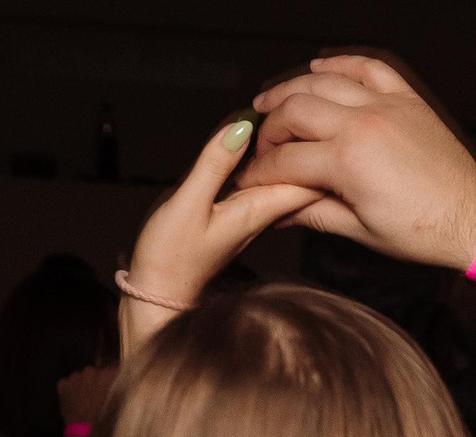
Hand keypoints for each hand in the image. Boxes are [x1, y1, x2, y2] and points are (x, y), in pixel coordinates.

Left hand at [57, 362, 117, 429]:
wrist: (86, 431)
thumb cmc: (108, 420)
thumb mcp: (121, 403)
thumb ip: (120, 390)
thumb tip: (120, 386)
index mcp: (110, 374)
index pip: (112, 371)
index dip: (111, 380)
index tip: (111, 388)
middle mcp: (92, 371)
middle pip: (94, 373)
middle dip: (95, 382)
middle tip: (97, 397)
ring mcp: (76, 376)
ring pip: (80, 378)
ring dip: (82, 386)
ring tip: (84, 401)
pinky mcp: (63, 384)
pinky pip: (67, 384)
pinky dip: (70, 391)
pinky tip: (73, 403)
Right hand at [119, 115, 322, 347]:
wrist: (164, 295)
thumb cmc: (171, 256)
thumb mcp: (187, 204)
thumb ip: (215, 164)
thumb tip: (243, 127)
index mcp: (265, 206)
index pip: (308, 165)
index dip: (307, 134)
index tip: (290, 111)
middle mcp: (272, 209)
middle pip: (310, 164)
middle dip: (306, 129)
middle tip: (286, 101)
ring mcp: (264, 211)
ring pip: (295, 170)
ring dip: (293, 139)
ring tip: (280, 109)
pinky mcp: (250, 211)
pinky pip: (276, 178)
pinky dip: (276, 154)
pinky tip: (266, 136)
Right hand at [245, 54, 475, 269]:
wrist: (473, 221)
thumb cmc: (425, 232)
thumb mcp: (361, 231)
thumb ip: (313, 213)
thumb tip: (276, 211)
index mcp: (347, 162)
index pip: (284, 160)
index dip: (259, 171)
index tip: (249, 179)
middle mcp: (363, 124)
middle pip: (294, 110)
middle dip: (269, 128)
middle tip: (262, 146)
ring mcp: (386, 106)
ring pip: (323, 81)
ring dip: (291, 88)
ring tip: (272, 102)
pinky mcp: (407, 100)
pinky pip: (367, 67)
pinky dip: (340, 64)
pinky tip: (320, 68)